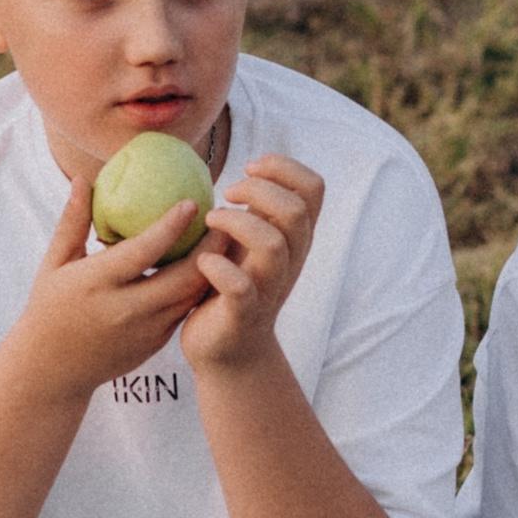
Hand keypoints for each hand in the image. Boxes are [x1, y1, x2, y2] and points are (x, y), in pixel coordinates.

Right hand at [5, 178, 216, 402]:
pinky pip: (186, 310)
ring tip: (224, 239)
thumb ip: (73, 223)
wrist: (53, 370)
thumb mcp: (55, 265)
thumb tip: (83, 177)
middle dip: (210, 248)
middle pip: (183, 277)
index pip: (143, 251)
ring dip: (212, 268)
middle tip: (225, 219)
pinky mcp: (157, 344)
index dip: (171, 226)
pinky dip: (200, 288)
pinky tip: (211, 266)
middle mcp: (126, 309)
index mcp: (98, 283)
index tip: (192, 202)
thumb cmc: (50, 307)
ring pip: (191, 296)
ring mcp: (145, 331)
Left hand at [179, 153, 323, 372]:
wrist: (228, 352)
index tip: (250, 169)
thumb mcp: (252, 241)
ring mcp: (270, 288)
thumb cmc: (233, 285)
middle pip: (296, 210)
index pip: (314, 188)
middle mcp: (290, 260)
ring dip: (236, 223)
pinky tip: (203, 261)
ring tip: (210, 223)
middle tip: (226, 195)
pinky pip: (241, 287)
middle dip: (257, 191)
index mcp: (295, 237)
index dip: (284, 167)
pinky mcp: (244, 314)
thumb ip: (258, 209)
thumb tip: (247, 164)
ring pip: (272, 245)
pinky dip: (219, 268)